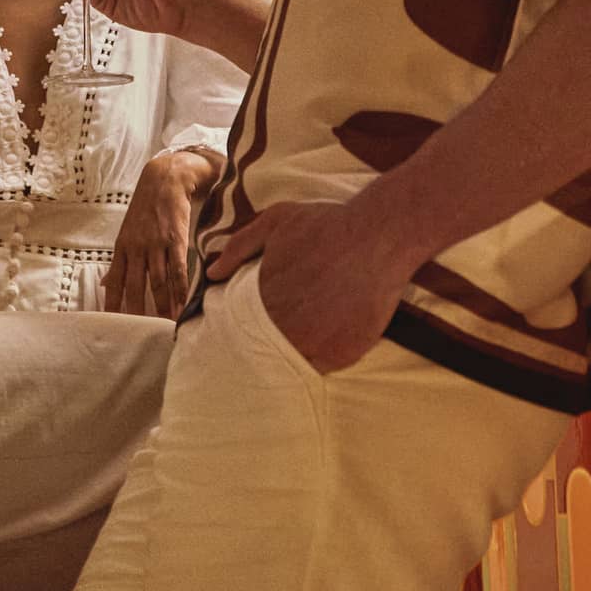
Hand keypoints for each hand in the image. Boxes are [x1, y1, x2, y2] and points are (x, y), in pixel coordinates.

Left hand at [106, 150, 219, 317]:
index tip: (113, 325)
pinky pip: (178, 268)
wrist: (165, 178)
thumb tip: (106, 284)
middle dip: (139, 311)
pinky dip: (181, 288)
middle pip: (136, 285)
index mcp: (123, 247)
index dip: (114, 304)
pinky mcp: (176, 238)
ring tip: (166, 324)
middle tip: (142, 332)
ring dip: (164, 304)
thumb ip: (119, 262)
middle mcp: (137, 247)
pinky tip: (183, 303)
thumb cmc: (146, 207)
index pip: (116, 281)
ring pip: (159, 281)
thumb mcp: (126, 233)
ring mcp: (157, 243)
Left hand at [204, 199, 417, 373]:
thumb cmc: (326, 226)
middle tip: (281, 329)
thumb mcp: (275, 223)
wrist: (378, 237)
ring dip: (291, 352)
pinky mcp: (343, 354)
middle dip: (266, 341)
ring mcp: (314, 344)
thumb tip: (212, 273)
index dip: (246, 325)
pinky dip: (319, 358)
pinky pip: (321, 367)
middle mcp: (284, 327)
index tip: (254, 321)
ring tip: (300, 338)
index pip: (242, 326)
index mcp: (262, 300)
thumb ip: (238, 247)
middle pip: (264, 347)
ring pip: (291, 360)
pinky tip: (324, 342)